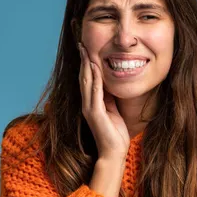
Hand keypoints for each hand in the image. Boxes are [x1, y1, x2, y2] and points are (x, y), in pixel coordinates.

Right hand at [78, 42, 129, 160]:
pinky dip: (94, 79)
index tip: (86, 50)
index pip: (86, 80)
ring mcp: (89, 108)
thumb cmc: (114, 133)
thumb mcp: (113, 110)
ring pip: (86, 82)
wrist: (113, 152)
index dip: (85, 64)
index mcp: (91, 103)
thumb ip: (109, 98)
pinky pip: (94, 92)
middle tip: (81, 44)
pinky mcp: (95, 113)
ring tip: (85, 51)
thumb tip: (109, 84)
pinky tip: (94, 68)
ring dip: (86, 65)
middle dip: (83, 60)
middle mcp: (87, 104)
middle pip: (83, 77)